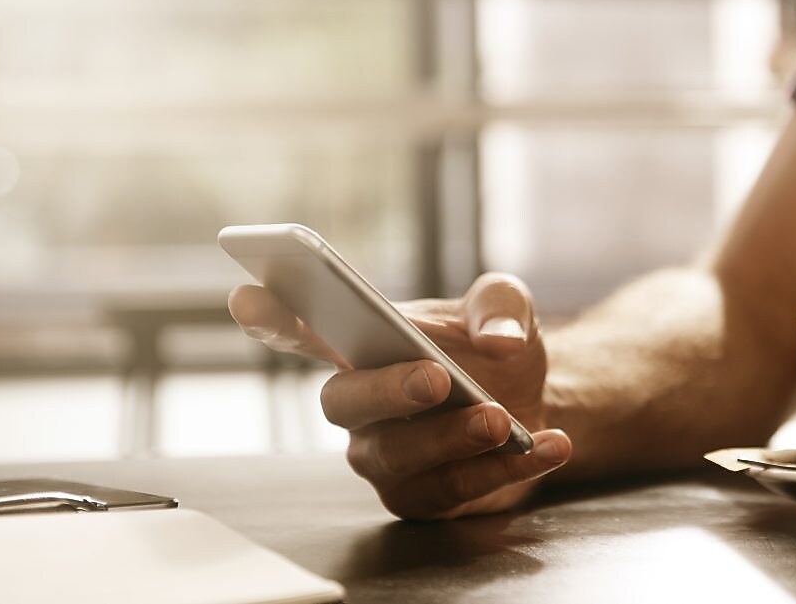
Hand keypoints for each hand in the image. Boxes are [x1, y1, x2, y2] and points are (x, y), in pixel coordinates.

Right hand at [227, 273, 571, 519]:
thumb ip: (502, 305)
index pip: (301, 331)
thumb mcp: (506, 306)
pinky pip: (452, 491)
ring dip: (450, 438)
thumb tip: (501, 338)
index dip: (270, 317)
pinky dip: (504, 469)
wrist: (542, 398)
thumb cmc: (498, 345)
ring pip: (395, 456)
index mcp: (362, 344)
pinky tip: (548, 444)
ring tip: (501, 420)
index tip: (247, 296)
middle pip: (341, 402)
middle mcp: (360, 404)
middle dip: (386, 390)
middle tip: (436, 378)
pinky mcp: (424, 497)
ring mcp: (385, 456)